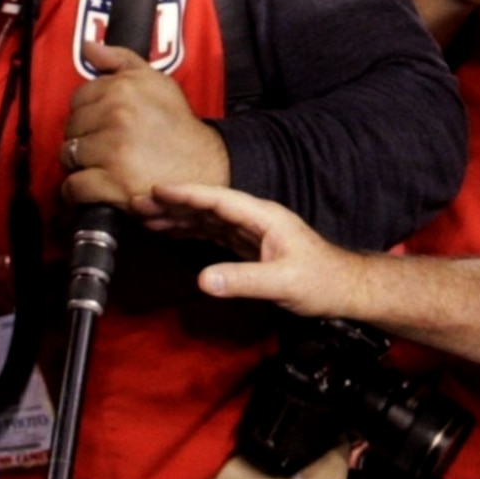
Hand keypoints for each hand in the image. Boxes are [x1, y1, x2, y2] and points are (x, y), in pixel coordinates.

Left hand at [62, 43, 228, 209]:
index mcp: (123, 89)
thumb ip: (121, 59)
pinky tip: (90, 187)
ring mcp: (113, 151)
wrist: (203, 166)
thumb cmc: (178, 125)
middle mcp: (117, 117)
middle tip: (101, 145)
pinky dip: (76, 191)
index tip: (100, 122)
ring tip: (99, 165)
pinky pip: (73, 186)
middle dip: (82, 137)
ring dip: (79, 163)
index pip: (78, 98)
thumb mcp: (157, 81)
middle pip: (71, 128)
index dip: (87, 112)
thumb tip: (89, 46)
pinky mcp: (112, 184)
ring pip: (68, 155)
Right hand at [146, 183, 375, 318]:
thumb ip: (242, 281)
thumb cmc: (321, 281)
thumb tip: (202, 279)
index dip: (187, 193)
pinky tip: (173, 231)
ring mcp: (252, 231)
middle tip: (136, 202)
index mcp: (263, 216)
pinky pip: (214, 233)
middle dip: (172, 203)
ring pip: (208, 218)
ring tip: (145, 215)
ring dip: (178, 216)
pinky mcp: (250, 246)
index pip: (218, 199)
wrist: (343, 289)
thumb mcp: (282, 283)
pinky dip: (191, 231)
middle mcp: (256, 218)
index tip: (157, 189)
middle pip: (208, 205)